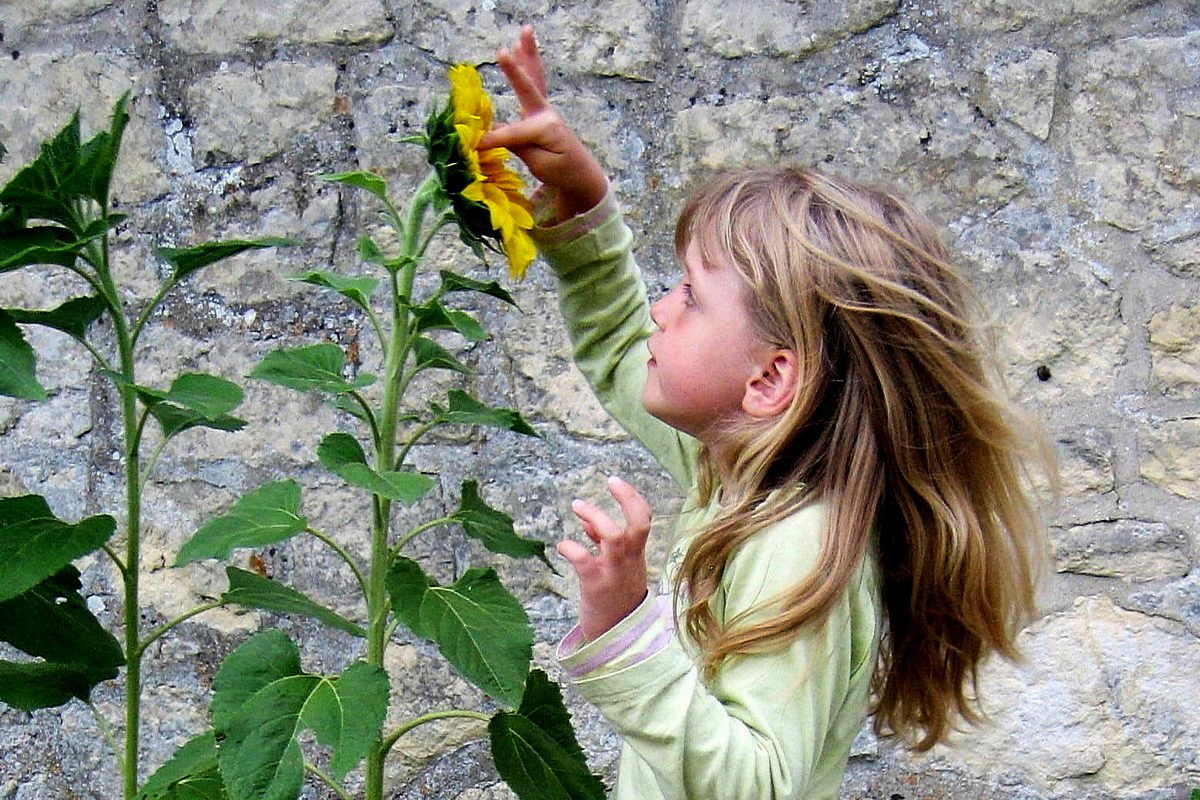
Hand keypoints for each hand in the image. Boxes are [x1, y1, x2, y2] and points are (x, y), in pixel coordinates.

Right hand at [482, 25, 608, 221]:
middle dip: (517, 68)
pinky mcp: (542, 112)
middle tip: (504, 50)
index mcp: (546, 128)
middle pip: (530, 86)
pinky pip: (534, 83)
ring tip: (526, 31)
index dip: (493, 140)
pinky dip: (529, 64)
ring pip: (534, 77)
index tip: (477, 147)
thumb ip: (518, 146)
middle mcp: (546, 114)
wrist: (581, 174)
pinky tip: (522, 48)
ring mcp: (545, 110)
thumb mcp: (539, 165)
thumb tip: (493, 134)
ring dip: (528, 53)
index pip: (512, 132)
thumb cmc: (562, 172)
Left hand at [559, 476, 651, 641]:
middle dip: (626, 499)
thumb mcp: (617, 568)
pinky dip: (571, 547)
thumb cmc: (614, 597)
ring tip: (578, 505)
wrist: (616, 637)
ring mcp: (613, 572)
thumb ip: (602, 542)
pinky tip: (562, 546)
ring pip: (613, 537)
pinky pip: (584, 561)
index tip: (615, 482)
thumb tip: (585, 519)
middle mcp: (628, 561)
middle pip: (637, 524)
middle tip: (610, 482)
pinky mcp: (595, 585)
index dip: (632, 498)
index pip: (644, 520)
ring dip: (596, 517)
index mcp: (636, 554)